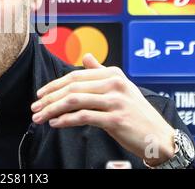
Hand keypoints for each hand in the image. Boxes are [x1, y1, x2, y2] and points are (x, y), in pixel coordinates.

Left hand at [31, 53, 175, 165]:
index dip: (54, 85)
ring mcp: (115, 101)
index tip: (40, 94)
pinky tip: (55, 123)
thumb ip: (102, 72)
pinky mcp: (115, 119)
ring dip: (52, 110)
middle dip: (49, 98)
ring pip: (74, 101)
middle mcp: (114, 84)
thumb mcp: (122, 88)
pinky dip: (65, 120)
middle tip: (35, 108)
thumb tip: (86, 56)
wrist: (159, 137)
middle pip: (72, 88)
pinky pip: (83, 117)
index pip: (75, 76)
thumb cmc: (137, 113)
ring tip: (39, 117)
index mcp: (113, 74)